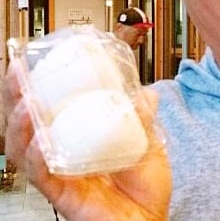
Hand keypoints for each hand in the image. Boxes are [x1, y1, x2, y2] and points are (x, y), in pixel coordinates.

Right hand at [4, 59, 171, 220]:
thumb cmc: (147, 185)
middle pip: (28, 127)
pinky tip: (40, 142)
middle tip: (16, 76)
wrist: (153, 218)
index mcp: (80, 139)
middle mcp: (64, 155)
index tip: (32, 64)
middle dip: (17, 100)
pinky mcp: (64, 197)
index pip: (50, 112)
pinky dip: (39, 159)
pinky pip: (44, 178)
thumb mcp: (149, 143)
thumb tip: (146, 93)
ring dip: (21, 127)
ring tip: (25, 105)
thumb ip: (144, 118)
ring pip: (26, 152)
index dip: (36, 90)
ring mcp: (62, 175)